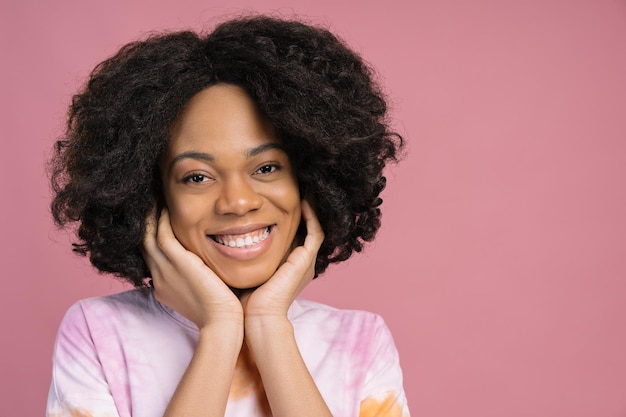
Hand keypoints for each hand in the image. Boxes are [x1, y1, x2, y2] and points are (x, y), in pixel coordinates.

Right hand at [142, 207, 242, 328]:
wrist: (222, 322)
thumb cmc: (221, 311)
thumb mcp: (203, 291)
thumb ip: (201, 277)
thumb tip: (209, 268)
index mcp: (164, 285)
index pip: (152, 256)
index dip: (152, 237)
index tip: (157, 221)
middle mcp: (160, 277)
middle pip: (144, 244)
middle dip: (146, 223)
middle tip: (150, 203)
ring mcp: (165, 270)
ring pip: (148, 237)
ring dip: (150, 217)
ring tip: (155, 199)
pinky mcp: (177, 264)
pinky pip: (162, 235)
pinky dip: (162, 220)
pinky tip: (168, 207)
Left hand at [240, 200, 323, 319]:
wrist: (256, 318)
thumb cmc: (245, 300)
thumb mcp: (244, 270)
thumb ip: (239, 255)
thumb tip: (218, 238)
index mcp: (288, 266)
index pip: (292, 235)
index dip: (287, 217)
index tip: (275, 200)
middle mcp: (301, 263)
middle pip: (305, 230)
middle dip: (299, 209)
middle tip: (294, 189)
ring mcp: (306, 262)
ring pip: (314, 227)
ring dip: (309, 209)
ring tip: (303, 189)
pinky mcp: (306, 260)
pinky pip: (316, 231)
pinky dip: (312, 215)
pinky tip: (304, 200)